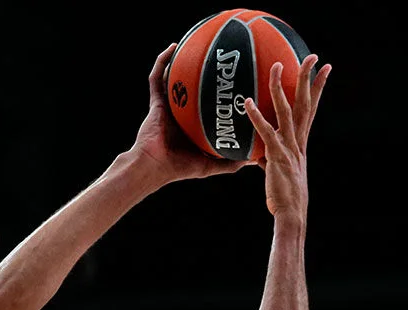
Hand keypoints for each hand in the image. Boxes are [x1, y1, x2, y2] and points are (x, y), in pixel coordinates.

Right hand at [131, 44, 251, 182]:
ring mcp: (168, 105)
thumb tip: (254, 159)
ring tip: (195, 42)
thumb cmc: (179, 168)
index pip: (208, 105)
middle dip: (206, 73)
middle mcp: (181, 112)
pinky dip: (163, 61)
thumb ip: (230, 162)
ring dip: (183, 60)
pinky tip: (173, 47)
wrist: (154, 166)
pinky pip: (158, 77)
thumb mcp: (211, 165)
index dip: (220, 95)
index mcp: (193, 125)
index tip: (237, 83)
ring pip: (176, 77)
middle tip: (222, 59)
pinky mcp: (156, 101)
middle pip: (195, 87)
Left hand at [243, 55, 329, 219]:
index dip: (318, 88)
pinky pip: (266, 132)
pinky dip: (256, 116)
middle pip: (306, 103)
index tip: (324, 68)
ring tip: (276, 66)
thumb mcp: (277, 171)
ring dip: (280, 88)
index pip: (311, 109)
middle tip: (312, 56)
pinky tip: (247, 102)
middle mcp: (298, 141)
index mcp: (301, 142)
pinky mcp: (277, 157)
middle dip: (309, 78)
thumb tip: (257, 153)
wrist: (291, 214)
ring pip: (287, 111)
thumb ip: (269, 157)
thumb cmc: (284, 196)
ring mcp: (289, 148)